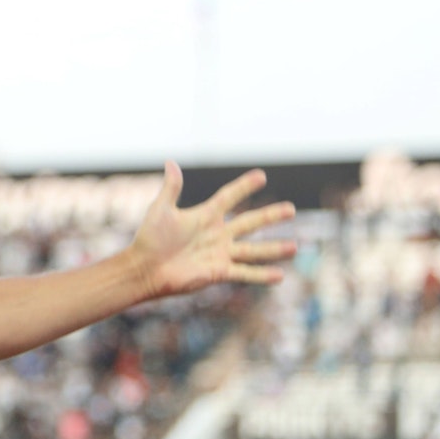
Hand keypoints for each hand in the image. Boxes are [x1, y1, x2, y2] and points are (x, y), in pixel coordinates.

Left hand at [131, 161, 296, 298]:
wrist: (144, 268)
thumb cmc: (149, 238)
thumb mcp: (161, 210)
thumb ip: (171, 188)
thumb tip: (171, 162)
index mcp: (205, 216)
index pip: (229, 197)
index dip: (243, 187)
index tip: (261, 176)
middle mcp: (217, 234)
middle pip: (250, 223)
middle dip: (271, 216)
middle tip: (291, 209)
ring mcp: (220, 254)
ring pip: (253, 250)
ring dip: (274, 248)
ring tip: (296, 246)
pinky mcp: (218, 272)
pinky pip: (244, 273)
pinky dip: (261, 275)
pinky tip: (280, 276)